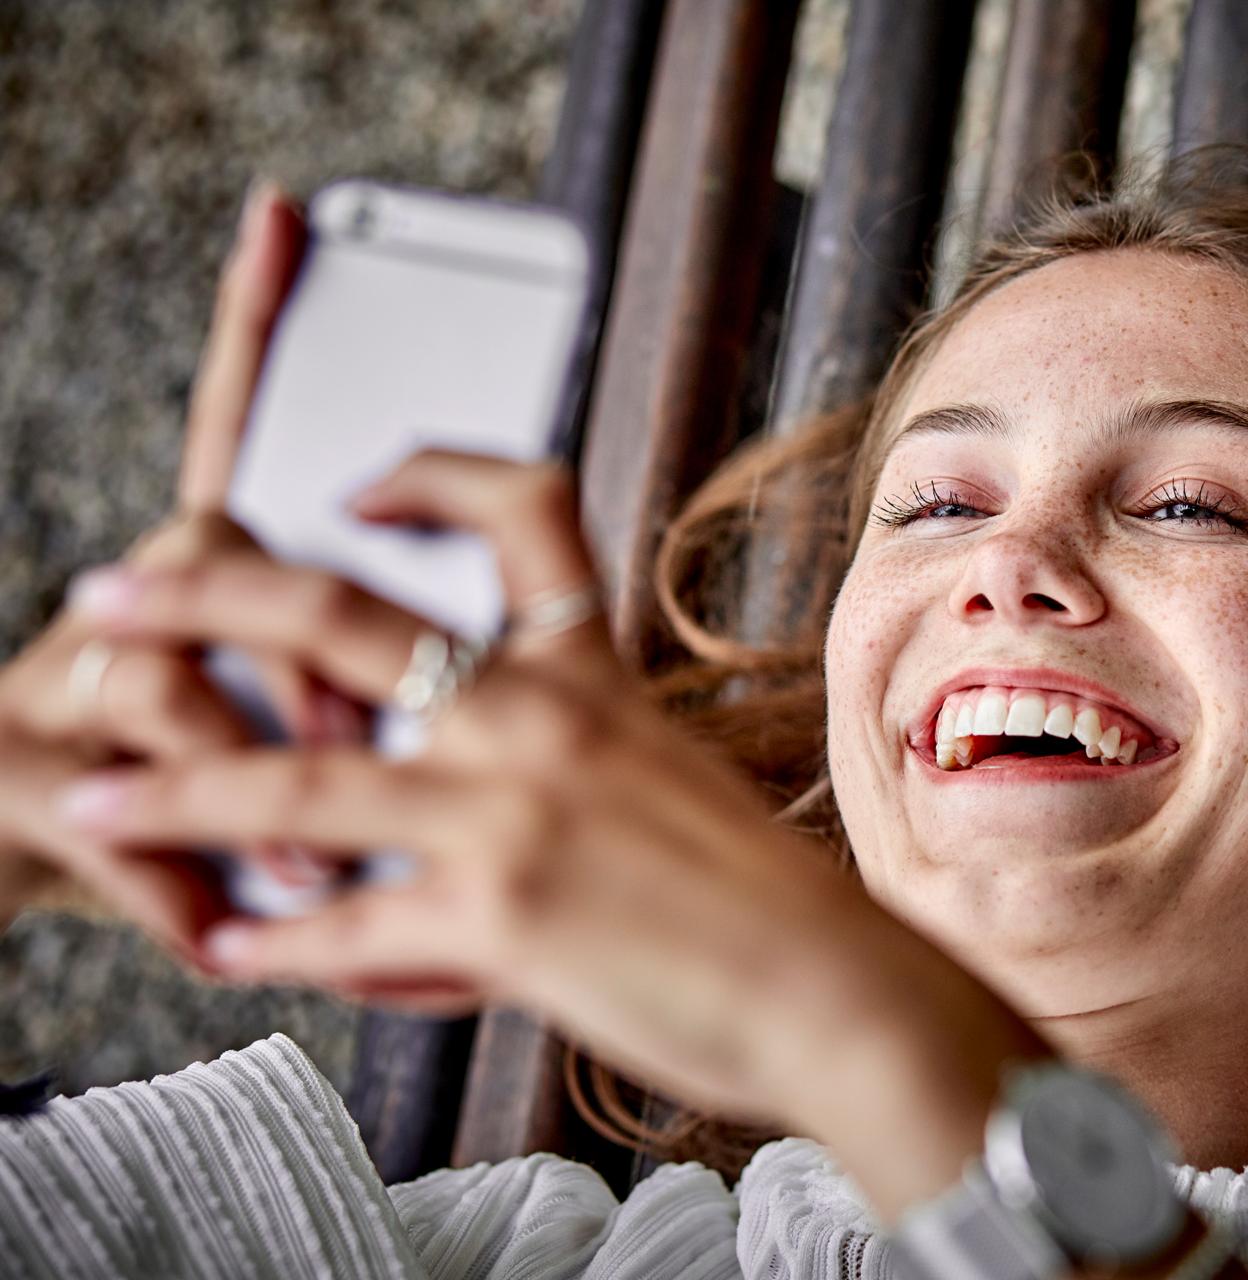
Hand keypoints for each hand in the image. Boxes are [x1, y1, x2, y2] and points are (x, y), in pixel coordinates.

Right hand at [0, 181, 359, 950]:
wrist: (28, 874)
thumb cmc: (193, 797)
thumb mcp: (290, 737)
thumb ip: (360, 689)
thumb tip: (479, 669)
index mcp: (214, 581)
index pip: (239, 432)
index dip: (253, 321)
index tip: (285, 218)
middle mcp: (133, 602)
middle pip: (223, 561)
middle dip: (297, 646)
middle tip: (361, 744)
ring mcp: (67, 678)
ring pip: (173, 680)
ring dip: (251, 783)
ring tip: (308, 871)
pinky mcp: (22, 775)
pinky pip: (123, 810)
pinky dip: (190, 889)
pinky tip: (218, 930)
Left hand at [51, 448, 1053, 1208]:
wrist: (836, 985)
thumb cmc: (765, 895)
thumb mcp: (669, 780)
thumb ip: (563, 758)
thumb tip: (450, 780)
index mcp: (594, 673)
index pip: (521, 509)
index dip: (430, 473)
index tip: (358, 483)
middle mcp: (543, 719)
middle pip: (342, 618)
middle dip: (203, 598)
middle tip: (110, 593)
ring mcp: (513, 815)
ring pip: (297, 783)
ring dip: (176, 795)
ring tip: (93, 802)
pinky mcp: (498, 919)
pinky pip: (343, 924)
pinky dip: (273, 940)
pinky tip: (229, 945)